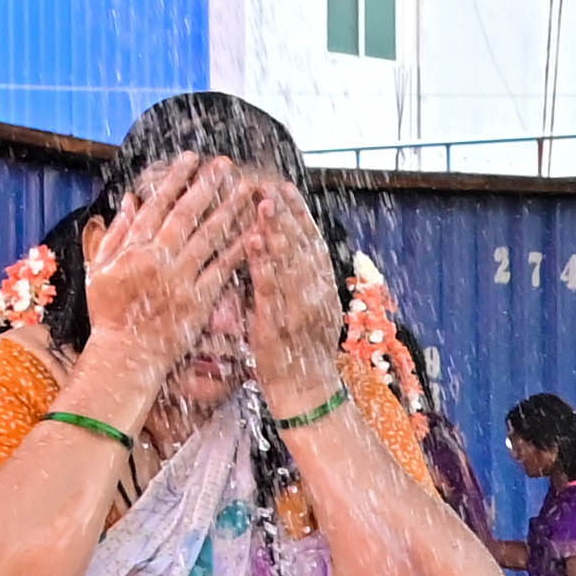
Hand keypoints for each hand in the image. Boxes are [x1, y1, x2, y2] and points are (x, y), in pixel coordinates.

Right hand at [74, 154, 244, 385]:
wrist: (125, 356)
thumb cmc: (109, 314)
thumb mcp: (101, 270)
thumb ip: (116, 234)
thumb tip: (131, 200)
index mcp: (133, 249)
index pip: (158, 205)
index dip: (176, 179)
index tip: (191, 159)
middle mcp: (157, 260)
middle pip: (187, 214)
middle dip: (208, 185)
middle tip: (226, 165)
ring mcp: (180, 280)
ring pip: (209, 236)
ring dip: (230, 209)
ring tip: (248, 190)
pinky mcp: (198, 301)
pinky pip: (222, 270)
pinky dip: (238, 249)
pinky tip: (254, 232)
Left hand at [236, 173, 348, 411]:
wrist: (307, 391)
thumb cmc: (301, 351)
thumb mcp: (309, 310)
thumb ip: (300, 281)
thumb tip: (286, 251)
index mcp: (322, 286)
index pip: (311, 241)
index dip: (300, 213)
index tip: (286, 188)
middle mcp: (315, 292)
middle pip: (301, 244)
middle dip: (285, 212)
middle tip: (268, 184)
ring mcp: (298, 307)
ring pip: (288, 260)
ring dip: (275, 228)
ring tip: (262, 202)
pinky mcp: (278, 322)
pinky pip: (270, 286)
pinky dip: (263, 261)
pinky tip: (253, 239)